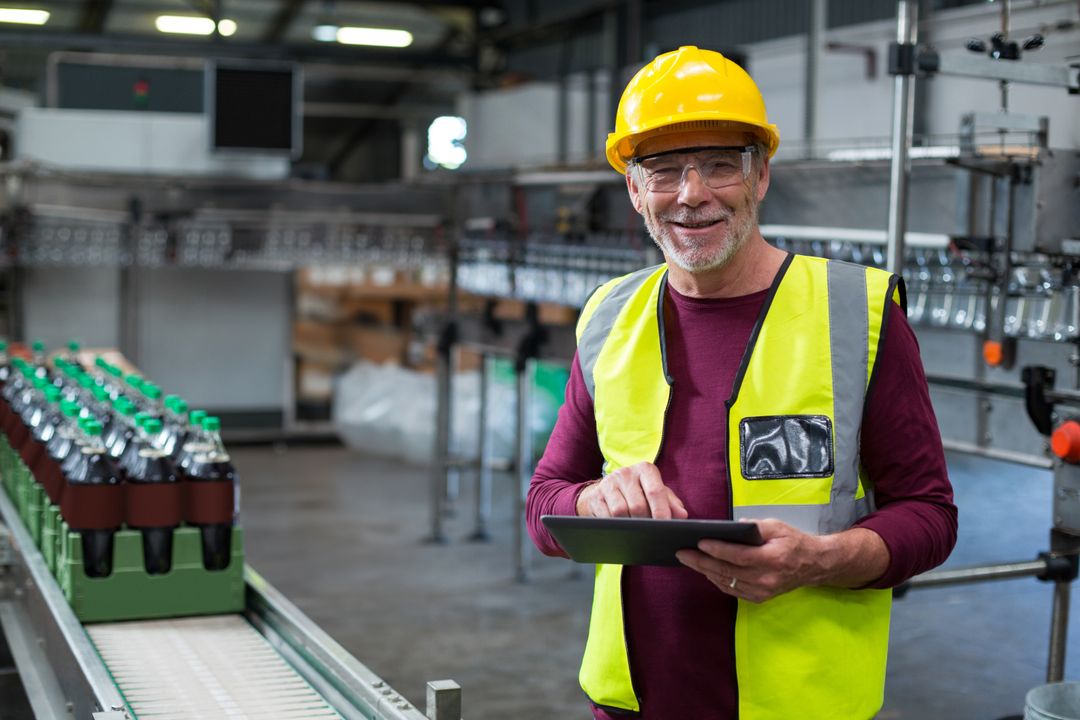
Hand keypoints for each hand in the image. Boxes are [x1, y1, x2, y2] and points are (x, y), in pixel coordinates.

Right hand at [575, 461, 687, 519]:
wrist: (606, 490)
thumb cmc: (638, 493)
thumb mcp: (656, 493)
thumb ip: (671, 503)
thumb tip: (681, 515)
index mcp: (645, 469)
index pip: (655, 491)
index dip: (661, 511)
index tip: (666, 526)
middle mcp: (626, 473)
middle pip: (638, 505)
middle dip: (645, 522)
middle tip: (650, 532)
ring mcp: (608, 484)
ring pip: (620, 512)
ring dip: (629, 525)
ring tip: (635, 530)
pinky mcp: (595, 496)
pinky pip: (606, 517)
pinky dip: (615, 526)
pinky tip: (619, 528)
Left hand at [675, 520, 889, 602]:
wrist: (814, 565)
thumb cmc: (793, 542)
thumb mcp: (777, 526)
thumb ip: (754, 526)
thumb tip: (729, 528)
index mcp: (772, 558)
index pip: (738, 556)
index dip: (716, 549)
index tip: (699, 542)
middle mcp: (766, 579)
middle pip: (727, 571)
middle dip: (701, 562)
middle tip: (682, 553)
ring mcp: (762, 592)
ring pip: (726, 582)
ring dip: (705, 571)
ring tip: (688, 560)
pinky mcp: (759, 598)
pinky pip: (732, 590)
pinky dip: (717, 580)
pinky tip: (705, 570)